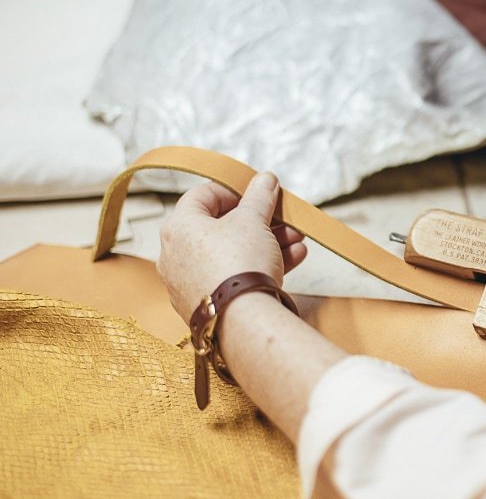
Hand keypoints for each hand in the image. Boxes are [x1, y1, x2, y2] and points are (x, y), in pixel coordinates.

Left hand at [157, 172, 307, 321]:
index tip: (258, 194)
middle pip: (222, 227)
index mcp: (178, 226)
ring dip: (267, 243)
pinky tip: (292, 259)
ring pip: (231, 254)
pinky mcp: (206, 305)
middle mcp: (175, 254)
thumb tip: (265, 179)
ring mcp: (189, 283)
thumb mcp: (254, 220)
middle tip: (283, 219)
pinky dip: (258, 267)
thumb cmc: (240, 263)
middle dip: (260, 221)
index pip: (203, 196)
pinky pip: (232, 278)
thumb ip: (259, 196)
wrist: (242, 319)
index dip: (234, 190)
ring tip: (296, 241)